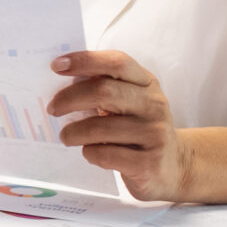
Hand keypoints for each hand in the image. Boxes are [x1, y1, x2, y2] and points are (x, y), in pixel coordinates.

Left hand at [48, 50, 191, 199]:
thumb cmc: (139, 128)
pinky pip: (105, 155)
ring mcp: (154, 134)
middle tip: (53, 108)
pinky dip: (89, 153)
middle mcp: (154, 104)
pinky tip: (90, 152)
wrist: (174, 165)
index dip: (85, 60)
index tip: (56, 66)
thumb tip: (60, 80)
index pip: (117, 62)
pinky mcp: (148, 162)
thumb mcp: (129, 101)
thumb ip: (104, 87)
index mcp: (146, 83)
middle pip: (103, 91)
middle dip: (69, 99)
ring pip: (99, 128)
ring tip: (66, 136)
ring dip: (73, 132)